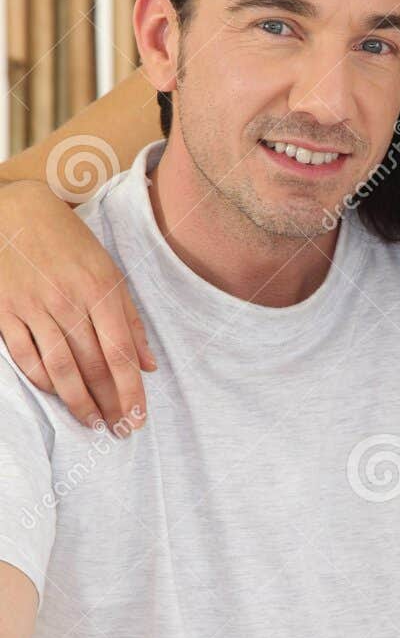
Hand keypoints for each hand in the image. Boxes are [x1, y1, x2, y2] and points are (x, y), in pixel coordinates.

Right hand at [0, 180, 153, 430]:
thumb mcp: (107, 268)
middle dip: (109, 403)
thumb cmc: (67, 239)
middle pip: (92, 367)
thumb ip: (129, 317)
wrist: (12, 209)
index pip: (120, 354)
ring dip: (78, 402)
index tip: (138, 417)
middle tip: (119, 429)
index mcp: (100, 289)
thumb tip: (148, 363)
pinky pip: (26, 357)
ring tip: (92, 422)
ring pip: (60, 369)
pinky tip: (57, 394)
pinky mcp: (4, 311)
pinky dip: (43, 381)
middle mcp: (67, 301)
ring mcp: (33, 307)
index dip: (131, 391)